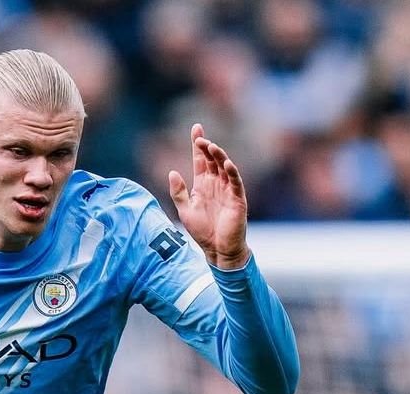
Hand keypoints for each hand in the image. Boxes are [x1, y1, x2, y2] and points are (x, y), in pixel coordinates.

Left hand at [167, 124, 250, 270]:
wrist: (217, 249)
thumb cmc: (202, 231)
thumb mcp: (185, 210)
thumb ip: (178, 192)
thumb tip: (172, 172)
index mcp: (203, 184)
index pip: (200, 160)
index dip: (197, 145)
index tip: (195, 128)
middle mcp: (216, 184)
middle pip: (212, 159)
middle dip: (206, 147)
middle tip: (199, 137)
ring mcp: (228, 190)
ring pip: (224, 167)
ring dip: (218, 156)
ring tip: (210, 146)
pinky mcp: (237, 199)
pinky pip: (236, 182)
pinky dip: (232, 172)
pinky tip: (227, 163)